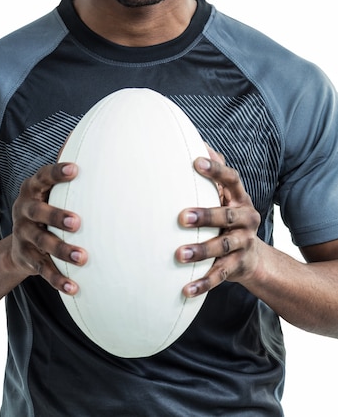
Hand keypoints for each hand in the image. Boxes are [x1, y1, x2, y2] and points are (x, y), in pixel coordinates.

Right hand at [10, 162, 87, 293]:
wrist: (17, 248)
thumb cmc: (47, 210)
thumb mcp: (50, 193)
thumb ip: (69, 181)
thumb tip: (106, 155)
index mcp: (32, 190)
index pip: (42, 177)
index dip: (56, 173)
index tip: (75, 169)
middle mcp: (24, 210)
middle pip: (37, 212)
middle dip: (56, 216)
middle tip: (78, 222)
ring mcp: (23, 235)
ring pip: (42, 243)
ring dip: (62, 250)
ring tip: (83, 257)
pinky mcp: (27, 258)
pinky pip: (43, 270)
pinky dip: (58, 279)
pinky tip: (74, 287)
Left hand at [176, 152, 260, 297]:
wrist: (251, 256)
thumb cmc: (227, 215)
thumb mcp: (224, 194)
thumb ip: (213, 172)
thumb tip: (198, 141)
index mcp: (239, 198)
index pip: (231, 179)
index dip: (216, 170)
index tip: (196, 161)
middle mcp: (246, 219)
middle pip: (227, 216)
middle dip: (205, 216)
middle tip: (181, 217)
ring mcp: (243, 244)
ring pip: (222, 248)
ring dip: (201, 251)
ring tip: (179, 255)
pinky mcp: (237, 267)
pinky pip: (220, 276)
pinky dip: (203, 283)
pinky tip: (185, 289)